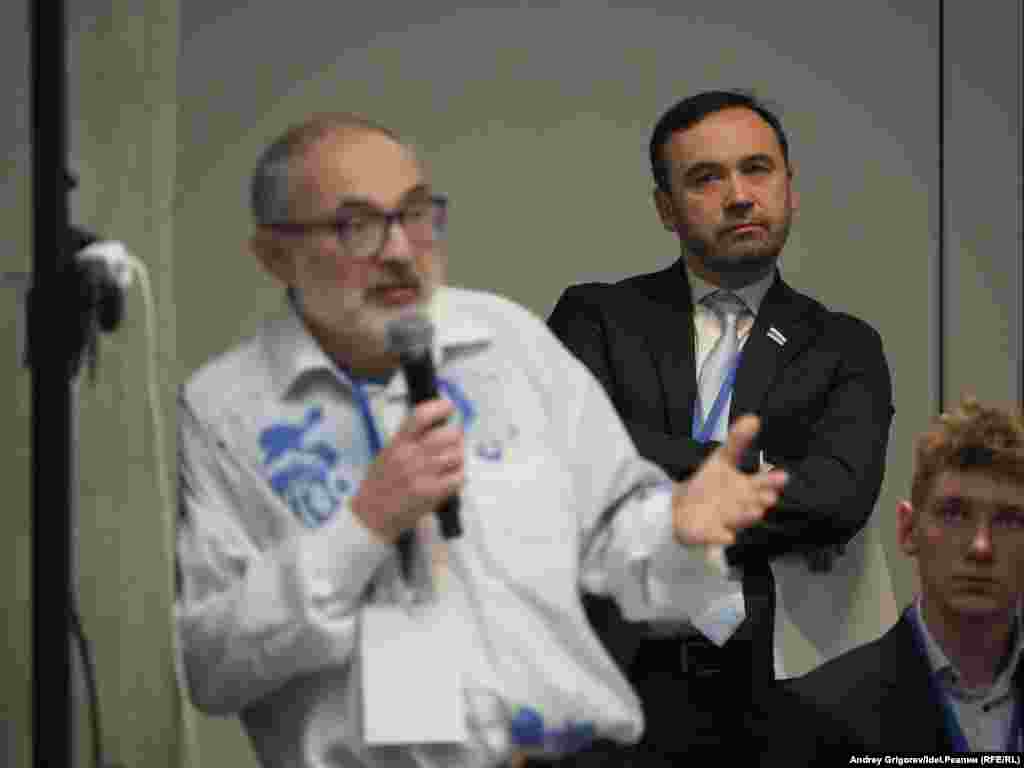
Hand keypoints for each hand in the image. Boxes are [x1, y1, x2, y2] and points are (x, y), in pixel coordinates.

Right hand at [352, 398, 464, 541]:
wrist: (370, 516)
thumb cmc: (379, 485)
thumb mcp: (388, 454)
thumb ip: (409, 439)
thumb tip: (437, 425)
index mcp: (398, 443)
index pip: (421, 416)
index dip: (439, 407)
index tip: (449, 406)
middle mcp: (410, 455)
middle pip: (448, 434)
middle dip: (456, 436)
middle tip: (454, 441)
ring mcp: (422, 474)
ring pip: (456, 455)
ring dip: (458, 458)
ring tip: (451, 464)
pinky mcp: (431, 493)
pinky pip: (458, 477)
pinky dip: (459, 476)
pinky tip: (451, 479)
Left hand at [671, 415, 787, 546]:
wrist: (684, 507)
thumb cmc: (710, 484)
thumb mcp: (722, 459)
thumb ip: (738, 441)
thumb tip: (753, 418)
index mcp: (746, 488)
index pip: (762, 483)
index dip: (772, 481)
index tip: (783, 477)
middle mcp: (741, 506)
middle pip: (754, 503)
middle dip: (761, 500)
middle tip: (768, 496)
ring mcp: (727, 521)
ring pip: (739, 520)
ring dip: (747, 517)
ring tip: (755, 511)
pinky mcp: (711, 534)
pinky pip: (718, 537)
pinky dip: (722, 537)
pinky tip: (727, 537)